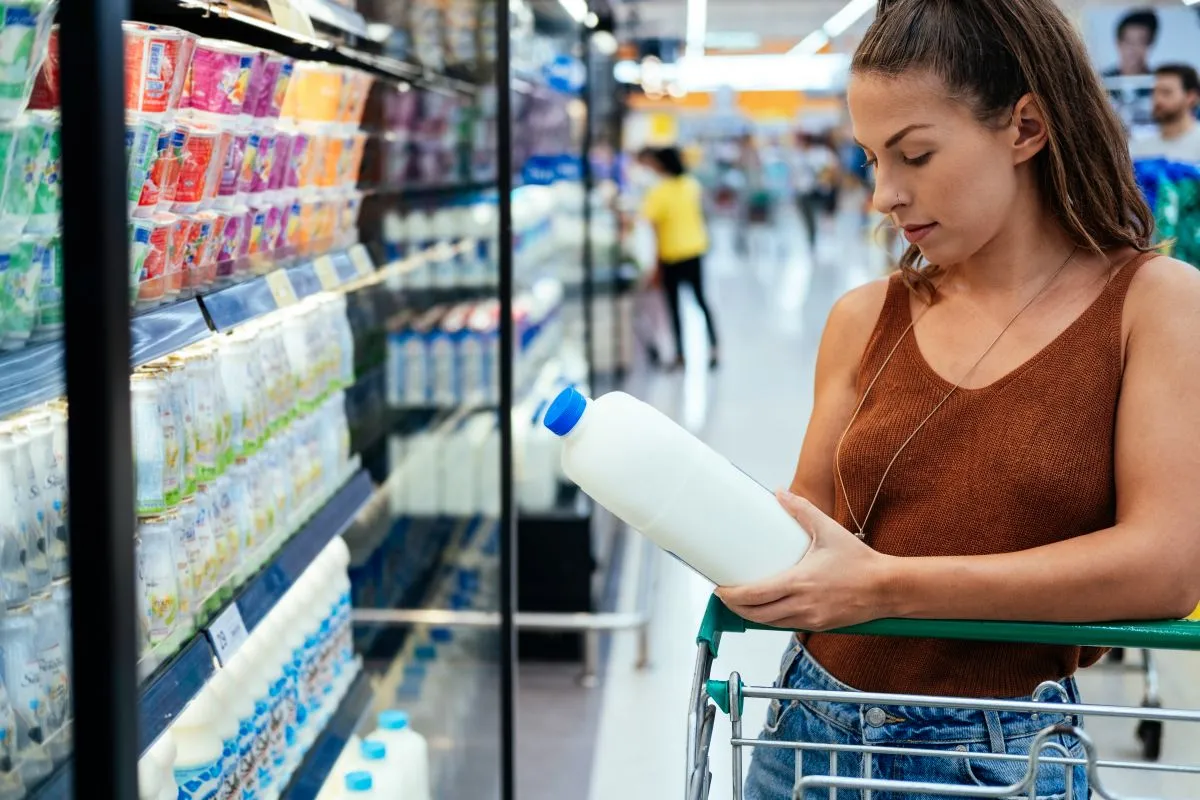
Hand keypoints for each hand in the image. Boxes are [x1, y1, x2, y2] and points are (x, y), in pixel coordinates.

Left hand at [715, 492, 897, 630]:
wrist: (887, 587)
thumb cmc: (859, 561)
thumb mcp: (828, 530)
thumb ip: (802, 510)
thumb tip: (780, 493)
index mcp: (800, 583)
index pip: (755, 595)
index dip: (732, 595)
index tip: (720, 588)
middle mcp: (802, 605)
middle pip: (756, 614)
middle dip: (735, 607)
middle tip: (724, 594)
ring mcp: (810, 618)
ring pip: (770, 623)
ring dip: (752, 615)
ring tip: (740, 601)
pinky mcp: (818, 625)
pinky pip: (786, 625)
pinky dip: (771, 619)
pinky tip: (766, 608)